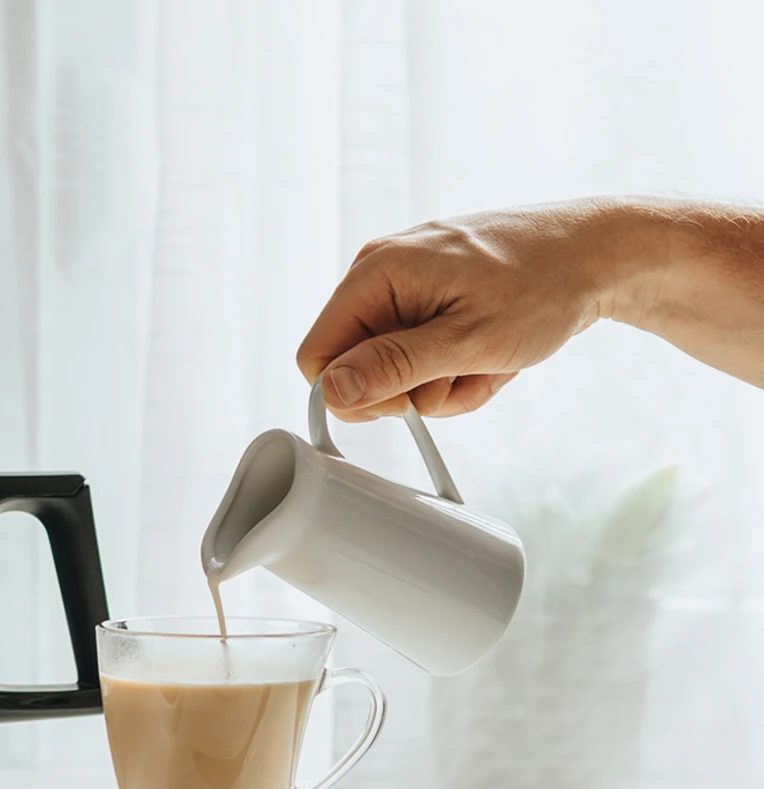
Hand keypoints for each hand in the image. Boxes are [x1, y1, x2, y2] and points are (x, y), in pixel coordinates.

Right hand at [297, 201, 625, 421]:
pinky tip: (491, 351)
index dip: (354, 394)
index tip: (408, 402)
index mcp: (375, 272)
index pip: (318, 358)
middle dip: (409, 388)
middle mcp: (380, 272)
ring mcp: (406, 283)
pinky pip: (421, 351)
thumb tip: (332, 393)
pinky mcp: (430, 294)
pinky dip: (455, 365)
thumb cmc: (546, 285)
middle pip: (356, 365)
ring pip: (393, 365)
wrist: (604, 252)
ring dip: (441, 382)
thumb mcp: (468, 340)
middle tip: (462, 375)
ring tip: (489, 360)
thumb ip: (393, 367)